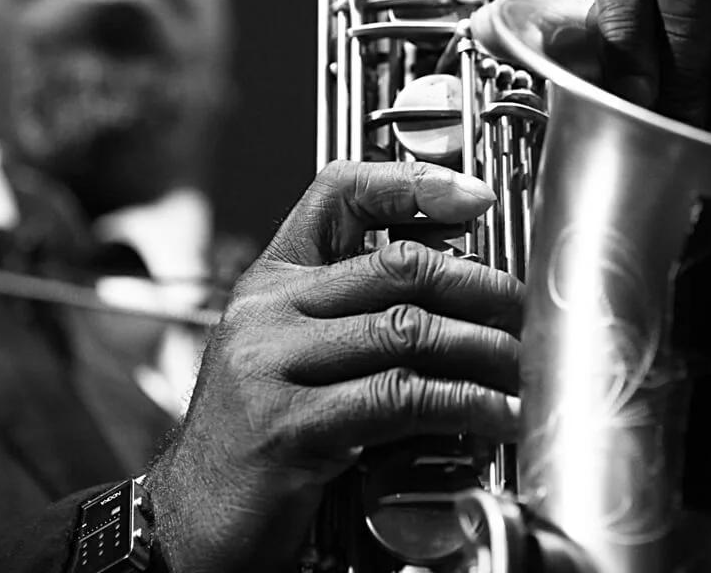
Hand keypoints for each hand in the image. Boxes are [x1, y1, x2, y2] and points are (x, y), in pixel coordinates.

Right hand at [147, 161, 519, 572]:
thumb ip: (351, 317)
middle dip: (480, 285)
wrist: (186, 526)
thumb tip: (453, 292)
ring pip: (409, 330)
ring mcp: (273, 366)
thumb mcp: (291, 359)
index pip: (338, 192)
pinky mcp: (290, 426)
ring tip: (523, 368)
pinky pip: (400, 398)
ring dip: (485, 349)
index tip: (477, 198)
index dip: (413, 184)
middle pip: (397, 265)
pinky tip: (496, 416)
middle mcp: (266, 312)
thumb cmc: (252, 445)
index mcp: (269, 283)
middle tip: (525, 310)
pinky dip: (465, 405)